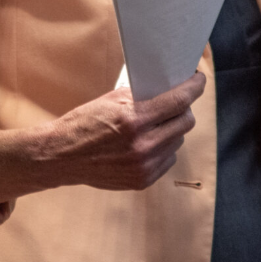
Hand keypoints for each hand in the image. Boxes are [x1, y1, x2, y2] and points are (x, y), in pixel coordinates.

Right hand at [44, 71, 206, 190]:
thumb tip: (169, 88)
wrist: (62, 156)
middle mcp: (143, 145)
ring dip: (172, 130)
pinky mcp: (143, 181)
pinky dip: (163, 148)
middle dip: (184, 109)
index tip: (199, 80)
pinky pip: (168, 159)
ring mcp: (144, 166)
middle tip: (176, 102)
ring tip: (155, 124)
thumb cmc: (83, 123)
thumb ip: (142, 96)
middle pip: (185, 123)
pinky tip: (147, 143)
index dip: (194, 87)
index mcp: (134, 120)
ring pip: (178, 142)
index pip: (179, 101)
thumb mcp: (112, 100)